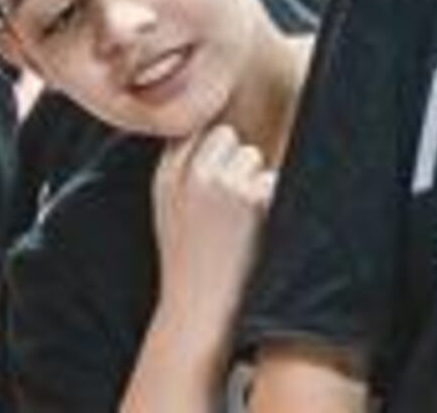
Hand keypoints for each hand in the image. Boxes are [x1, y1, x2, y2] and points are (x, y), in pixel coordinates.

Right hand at [152, 121, 278, 318]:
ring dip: (253, 182)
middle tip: (228, 204)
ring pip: (252, 156)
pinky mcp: (249, 198)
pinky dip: (270, 200)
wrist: (197, 307)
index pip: (195, 130)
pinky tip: (252, 229)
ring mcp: (219, 184)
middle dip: (234, 161)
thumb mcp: (169, 209)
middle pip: (226, 135)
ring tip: (237, 222)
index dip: (211, 152)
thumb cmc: (188, 260)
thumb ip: (182, 171)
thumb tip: (215, 131)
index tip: (214, 181)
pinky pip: (272, 180)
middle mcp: (189, 174)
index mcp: (164, 176)